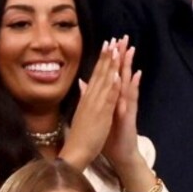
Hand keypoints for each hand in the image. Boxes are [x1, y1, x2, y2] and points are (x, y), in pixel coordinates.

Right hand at [61, 38, 121, 170]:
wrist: (75, 152)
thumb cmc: (81, 135)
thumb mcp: (83, 112)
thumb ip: (84, 96)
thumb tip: (83, 83)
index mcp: (88, 98)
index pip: (96, 74)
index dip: (102, 59)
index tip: (108, 44)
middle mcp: (91, 98)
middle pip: (100, 73)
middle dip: (107, 56)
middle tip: (114, 39)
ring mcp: (96, 106)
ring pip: (104, 82)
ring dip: (110, 65)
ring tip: (116, 50)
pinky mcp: (101, 115)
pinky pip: (107, 99)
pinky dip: (111, 87)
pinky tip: (116, 75)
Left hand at [103, 35, 141, 167]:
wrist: (120, 154)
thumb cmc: (108, 135)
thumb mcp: (98, 114)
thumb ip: (93, 97)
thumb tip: (84, 83)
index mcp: (110, 98)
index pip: (109, 74)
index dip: (109, 59)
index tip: (109, 42)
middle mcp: (120, 100)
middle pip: (120, 74)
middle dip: (121, 56)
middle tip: (124, 38)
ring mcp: (126, 107)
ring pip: (127, 82)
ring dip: (129, 66)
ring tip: (131, 50)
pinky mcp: (130, 115)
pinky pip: (131, 99)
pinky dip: (133, 87)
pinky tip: (136, 75)